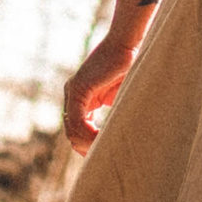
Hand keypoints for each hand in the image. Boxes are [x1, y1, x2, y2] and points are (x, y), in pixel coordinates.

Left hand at [63, 0, 158, 152]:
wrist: (127, 44)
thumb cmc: (129, 66)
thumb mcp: (119, 95)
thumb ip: (112, 112)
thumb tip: (116, 134)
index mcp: (81, 97)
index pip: (76, 128)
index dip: (86, 144)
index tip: (101, 154)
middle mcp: (72, 94)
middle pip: (71, 132)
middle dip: (86, 147)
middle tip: (102, 157)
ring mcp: (73, 91)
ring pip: (72, 129)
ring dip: (88, 143)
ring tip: (104, 149)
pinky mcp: (78, 89)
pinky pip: (77, 120)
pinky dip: (89, 133)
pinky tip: (102, 138)